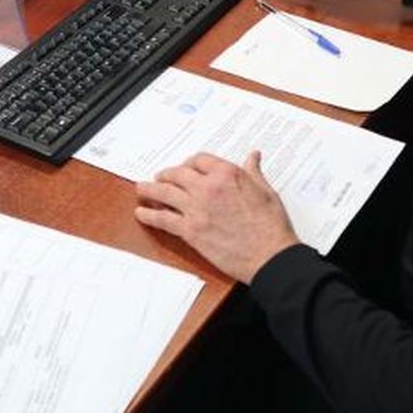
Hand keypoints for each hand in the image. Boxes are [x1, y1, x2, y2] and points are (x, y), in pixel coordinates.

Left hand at [134, 151, 300, 282]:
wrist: (269, 255)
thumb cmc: (271, 225)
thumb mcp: (266, 191)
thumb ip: (254, 172)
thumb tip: (253, 157)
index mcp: (227, 174)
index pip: (199, 160)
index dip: (189, 163)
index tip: (186, 167)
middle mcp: (208, 187)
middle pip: (178, 174)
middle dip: (166, 174)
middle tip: (160, 177)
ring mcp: (197, 209)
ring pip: (165, 193)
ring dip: (150, 189)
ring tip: (142, 188)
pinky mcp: (191, 231)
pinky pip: (163, 219)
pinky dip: (149, 215)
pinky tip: (142, 213)